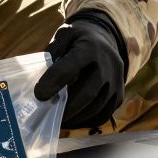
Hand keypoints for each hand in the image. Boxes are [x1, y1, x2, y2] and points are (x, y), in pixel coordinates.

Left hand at [34, 10, 126, 128]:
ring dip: (75, 117)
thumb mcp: (64, 36)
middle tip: (48, 114)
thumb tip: (43, 81)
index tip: (39, 94)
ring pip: (96, 107)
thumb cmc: (78, 39)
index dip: (53, 82)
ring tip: (58, 120)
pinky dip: (87, 121)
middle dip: (66, 107)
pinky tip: (73, 121)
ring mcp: (117, 81)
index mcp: (90, 47)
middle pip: (87, 92)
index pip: (70, 67)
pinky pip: (104, 114)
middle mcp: (108, 64)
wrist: (105, 39)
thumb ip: (53, 54)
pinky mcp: (119, 95)